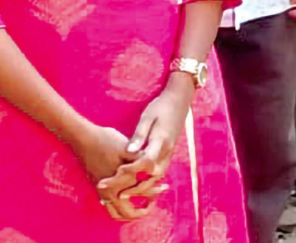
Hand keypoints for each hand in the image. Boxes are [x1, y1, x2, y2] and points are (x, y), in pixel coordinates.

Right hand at [67, 123, 149, 220]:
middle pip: (127, 213)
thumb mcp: (129, 151)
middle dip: (143, 209)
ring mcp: (100, 191)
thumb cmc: (107, 142)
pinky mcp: (97, 186)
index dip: (154, 193)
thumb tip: (158, 172)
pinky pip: (109, 204)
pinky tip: (129, 193)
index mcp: (116, 186)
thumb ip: (143, 164)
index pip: (139, 199)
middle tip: (154, 200)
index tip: (163, 187)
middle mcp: (107, 193)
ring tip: (143, 201)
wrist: (84, 138)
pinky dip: (121, 205)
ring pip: (116, 212)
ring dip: (130, 210)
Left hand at [98, 78, 192, 216]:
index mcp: (161, 141)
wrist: (180, 100)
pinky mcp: (168, 153)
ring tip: (123, 194)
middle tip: (115, 193)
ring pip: (156, 177)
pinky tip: (135, 185)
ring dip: (141, 188)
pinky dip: (147, 182)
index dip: (131, 171)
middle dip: (134, 187)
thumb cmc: (161, 107)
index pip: (146, 162)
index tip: (115, 174)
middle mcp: (166, 151)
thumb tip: (128, 151)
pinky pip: (158, 172)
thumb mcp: (148, 117)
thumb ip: (139, 135)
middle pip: (151, 176)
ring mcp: (169, 153)